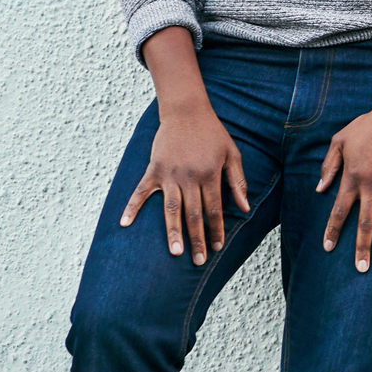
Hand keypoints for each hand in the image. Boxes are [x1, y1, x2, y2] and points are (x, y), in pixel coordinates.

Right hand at [125, 106, 252, 264]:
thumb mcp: (232, 154)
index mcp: (210, 175)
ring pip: (171, 209)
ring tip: (175, 252)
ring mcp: (169, 174)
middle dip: (197, 239)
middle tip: (198, 261)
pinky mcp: (153, 169)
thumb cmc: (212, 133)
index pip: (215, 209)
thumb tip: (246, 207)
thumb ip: (237, 181)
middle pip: (194, 214)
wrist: (186, 110)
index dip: (217, 230)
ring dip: (173, 232)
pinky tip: (125, 224)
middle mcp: (190, 177)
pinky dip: (132, 207)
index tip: (218, 247)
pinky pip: (140, 191)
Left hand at [320, 106, 371, 271]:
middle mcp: (371, 187)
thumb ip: (329, 166)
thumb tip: (320, 189)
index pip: (339, 211)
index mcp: (352, 179)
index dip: (333, 231)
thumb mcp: (339, 142)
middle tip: (361, 269)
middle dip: (362, 249)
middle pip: (365, 225)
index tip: (328, 248)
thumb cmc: (365, 127)